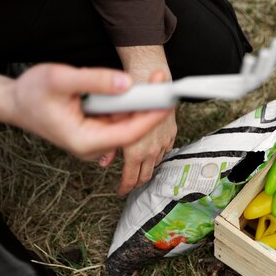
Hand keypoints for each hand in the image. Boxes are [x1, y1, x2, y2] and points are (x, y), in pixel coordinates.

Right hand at [8, 64, 171, 159]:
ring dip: (138, 104)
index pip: (128, 134)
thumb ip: (94, 80)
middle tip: (160, 81)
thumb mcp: (60, 78)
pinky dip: (127, 106)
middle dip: (148, 106)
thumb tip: (125, 84)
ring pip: (126, 124)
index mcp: (84, 140)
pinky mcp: (97, 133)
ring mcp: (96, 142)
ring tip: (151, 82)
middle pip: (131, 129)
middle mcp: (94, 147)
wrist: (15, 102)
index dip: (150, 118)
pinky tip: (134, 91)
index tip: (167, 103)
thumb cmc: (31, 93)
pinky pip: (118, 121)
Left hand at [104, 70, 176, 196]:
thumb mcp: (110, 124)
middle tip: (130, 184)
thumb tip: (104, 162)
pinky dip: (157, 154)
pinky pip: (165, 150)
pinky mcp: (170, 133)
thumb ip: (108, 147)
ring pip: (156, 163)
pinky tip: (152, 153)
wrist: (151, 83)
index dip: (125, 188)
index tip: (121, 192)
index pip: (131, 178)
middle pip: (146, 175)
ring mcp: (162, 142)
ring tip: (140, 170)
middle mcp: (151, 149)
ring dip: (148, 167)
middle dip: (137, 182)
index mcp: (135, 150)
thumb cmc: (128, 100)